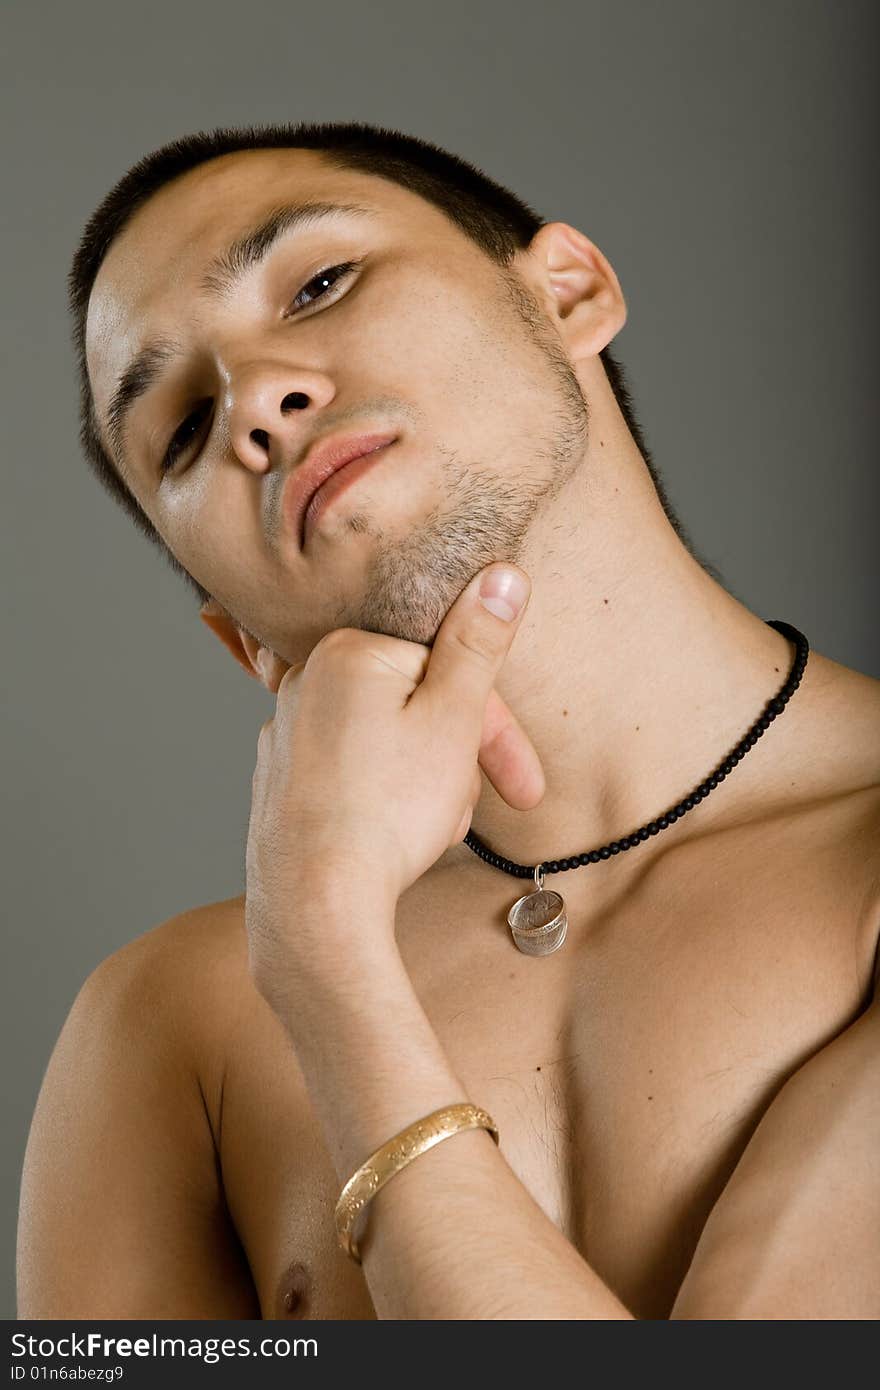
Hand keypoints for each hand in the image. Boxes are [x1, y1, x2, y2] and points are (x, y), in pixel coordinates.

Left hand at [245, 563, 543, 997]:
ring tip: (431, 832)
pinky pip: (350, 774)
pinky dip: (381, 799)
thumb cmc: (387, 814)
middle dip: (458, 760)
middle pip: (416, 705)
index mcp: (347, 651)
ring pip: (387, 743)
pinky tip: (391, 838)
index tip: (527, 786)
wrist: (314, 908)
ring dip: (426, 784)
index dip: (497, 730)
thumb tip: (503, 573)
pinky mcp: (279, 782)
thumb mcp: (453, 720)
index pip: (448, 671)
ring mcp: (286, 733)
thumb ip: (478, 644)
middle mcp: (303, 681)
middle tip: (477, 814)